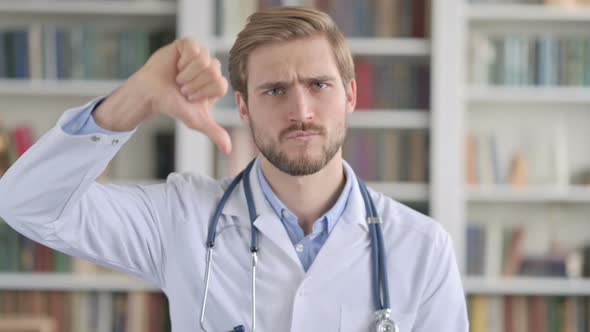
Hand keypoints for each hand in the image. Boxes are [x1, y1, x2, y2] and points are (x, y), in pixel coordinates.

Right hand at [138, 37, 231, 153]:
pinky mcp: (189, 44)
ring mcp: (201, 55)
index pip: (221, 85)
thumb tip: (228, 151)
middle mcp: (211, 68)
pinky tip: (176, 65)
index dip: (203, 93)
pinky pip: (194, 49)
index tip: (190, 97)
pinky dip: (183, 61)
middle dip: (194, 84)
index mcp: (216, 84)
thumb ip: (215, 132)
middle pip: (214, 72)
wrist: (150, 94)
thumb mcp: (196, 121)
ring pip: (204, 61)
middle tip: (183, 88)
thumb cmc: (172, 106)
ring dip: (187, 74)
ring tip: (178, 78)